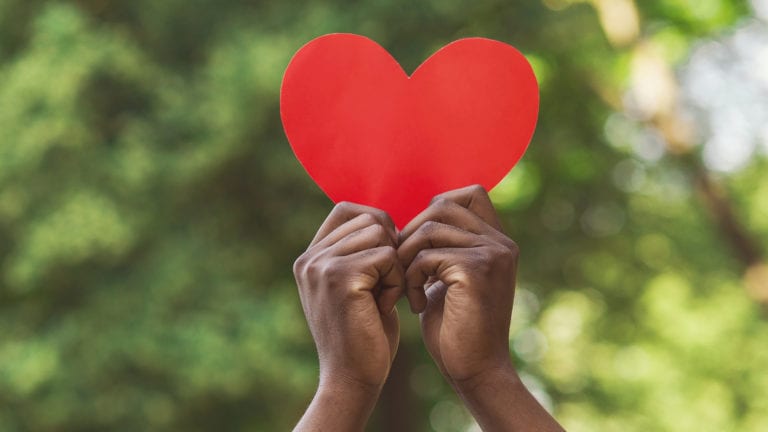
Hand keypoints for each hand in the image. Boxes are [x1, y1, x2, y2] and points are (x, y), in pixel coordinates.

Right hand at [293, 202, 403, 390]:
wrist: (353, 380)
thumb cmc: (364, 335)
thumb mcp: (357, 286)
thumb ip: (360, 253)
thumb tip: (384, 220)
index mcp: (310, 257)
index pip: (347, 208)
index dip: (378, 225)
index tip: (388, 260)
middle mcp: (310, 258)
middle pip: (369, 218)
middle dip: (390, 248)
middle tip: (387, 285)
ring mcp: (321, 266)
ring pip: (380, 233)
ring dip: (395, 265)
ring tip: (385, 297)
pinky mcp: (340, 278)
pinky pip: (387, 255)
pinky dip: (396, 281)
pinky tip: (386, 307)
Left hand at [399, 185, 563, 431]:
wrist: (475, 371)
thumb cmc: (456, 328)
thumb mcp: (449, 278)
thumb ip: (443, 248)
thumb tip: (415, 221)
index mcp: (497, 241)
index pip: (469, 193)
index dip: (435, 208)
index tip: (418, 244)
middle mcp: (501, 243)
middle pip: (443, 204)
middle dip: (412, 232)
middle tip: (402, 266)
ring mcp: (492, 254)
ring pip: (429, 228)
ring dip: (406, 257)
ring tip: (406, 287)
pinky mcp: (476, 271)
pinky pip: (426, 256)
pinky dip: (410, 278)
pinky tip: (415, 304)